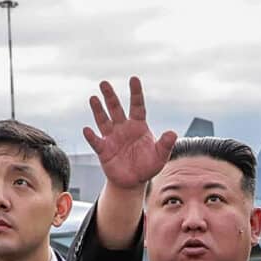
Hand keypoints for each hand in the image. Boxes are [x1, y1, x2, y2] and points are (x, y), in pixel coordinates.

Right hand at [83, 76, 176, 190]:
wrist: (133, 181)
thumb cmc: (148, 166)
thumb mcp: (160, 156)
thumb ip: (166, 144)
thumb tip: (172, 133)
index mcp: (138, 126)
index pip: (137, 106)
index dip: (136, 93)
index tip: (133, 79)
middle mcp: (123, 128)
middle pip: (116, 109)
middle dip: (110, 97)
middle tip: (104, 83)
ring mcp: (112, 138)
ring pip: (104, 121)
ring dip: (98, 110)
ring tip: (93, 98)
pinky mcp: (104, 150)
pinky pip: (96, 141)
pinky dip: (92, 136)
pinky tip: (87, 129)